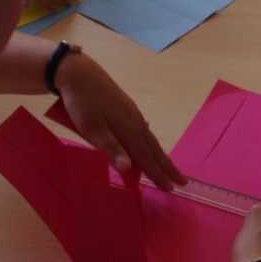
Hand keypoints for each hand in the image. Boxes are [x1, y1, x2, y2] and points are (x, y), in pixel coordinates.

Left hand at [54, 53, 185, 189]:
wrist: (79, 72)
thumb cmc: (82, 102)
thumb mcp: (91, 128)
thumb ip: (110, 148)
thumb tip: (129, 168)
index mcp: (129, 129)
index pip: (146, 158)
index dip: (157, 175)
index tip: (170, 189)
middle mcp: (136, 122)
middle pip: (155, 149)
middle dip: (167, 167)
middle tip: (181, 182)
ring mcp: (133, 113)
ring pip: (150, 139)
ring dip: (161, 156)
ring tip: (168, 168)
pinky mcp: (127, 108)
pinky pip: (144, 131)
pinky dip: (151, 144)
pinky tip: (148, 145)